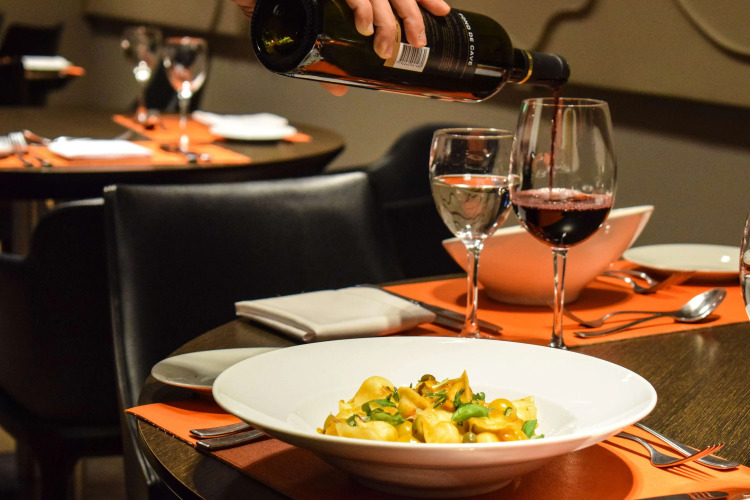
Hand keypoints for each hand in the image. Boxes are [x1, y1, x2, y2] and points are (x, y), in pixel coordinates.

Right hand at [230, 0, 450, 59]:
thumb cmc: (270, 0)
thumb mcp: (301, 24)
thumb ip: (321, 56)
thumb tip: (339, 90)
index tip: (442, 13)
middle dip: (409, 19)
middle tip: (415, 45)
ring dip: (386, 20)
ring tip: (386, 45)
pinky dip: (360, 6)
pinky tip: (364, 25)